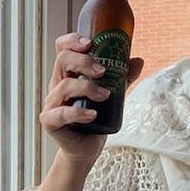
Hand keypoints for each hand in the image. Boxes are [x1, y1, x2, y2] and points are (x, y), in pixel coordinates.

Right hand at [41, 33, 144, 166]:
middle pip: (62, 61)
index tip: (90, 43)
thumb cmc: (94, 120)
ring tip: (105, 95)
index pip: (62, 49)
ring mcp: (52, 103)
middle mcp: (57, 85)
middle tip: (102, 70)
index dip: (72, 40)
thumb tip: (138, 60)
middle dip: (83, 61)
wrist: (85, 149)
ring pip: (64, 86)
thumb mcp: (110, 96)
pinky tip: (93, 114)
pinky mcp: (51, 122)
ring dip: (87, 88)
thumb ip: (121, 79)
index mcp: (68, 74)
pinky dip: (78, 113)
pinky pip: (62, 113)